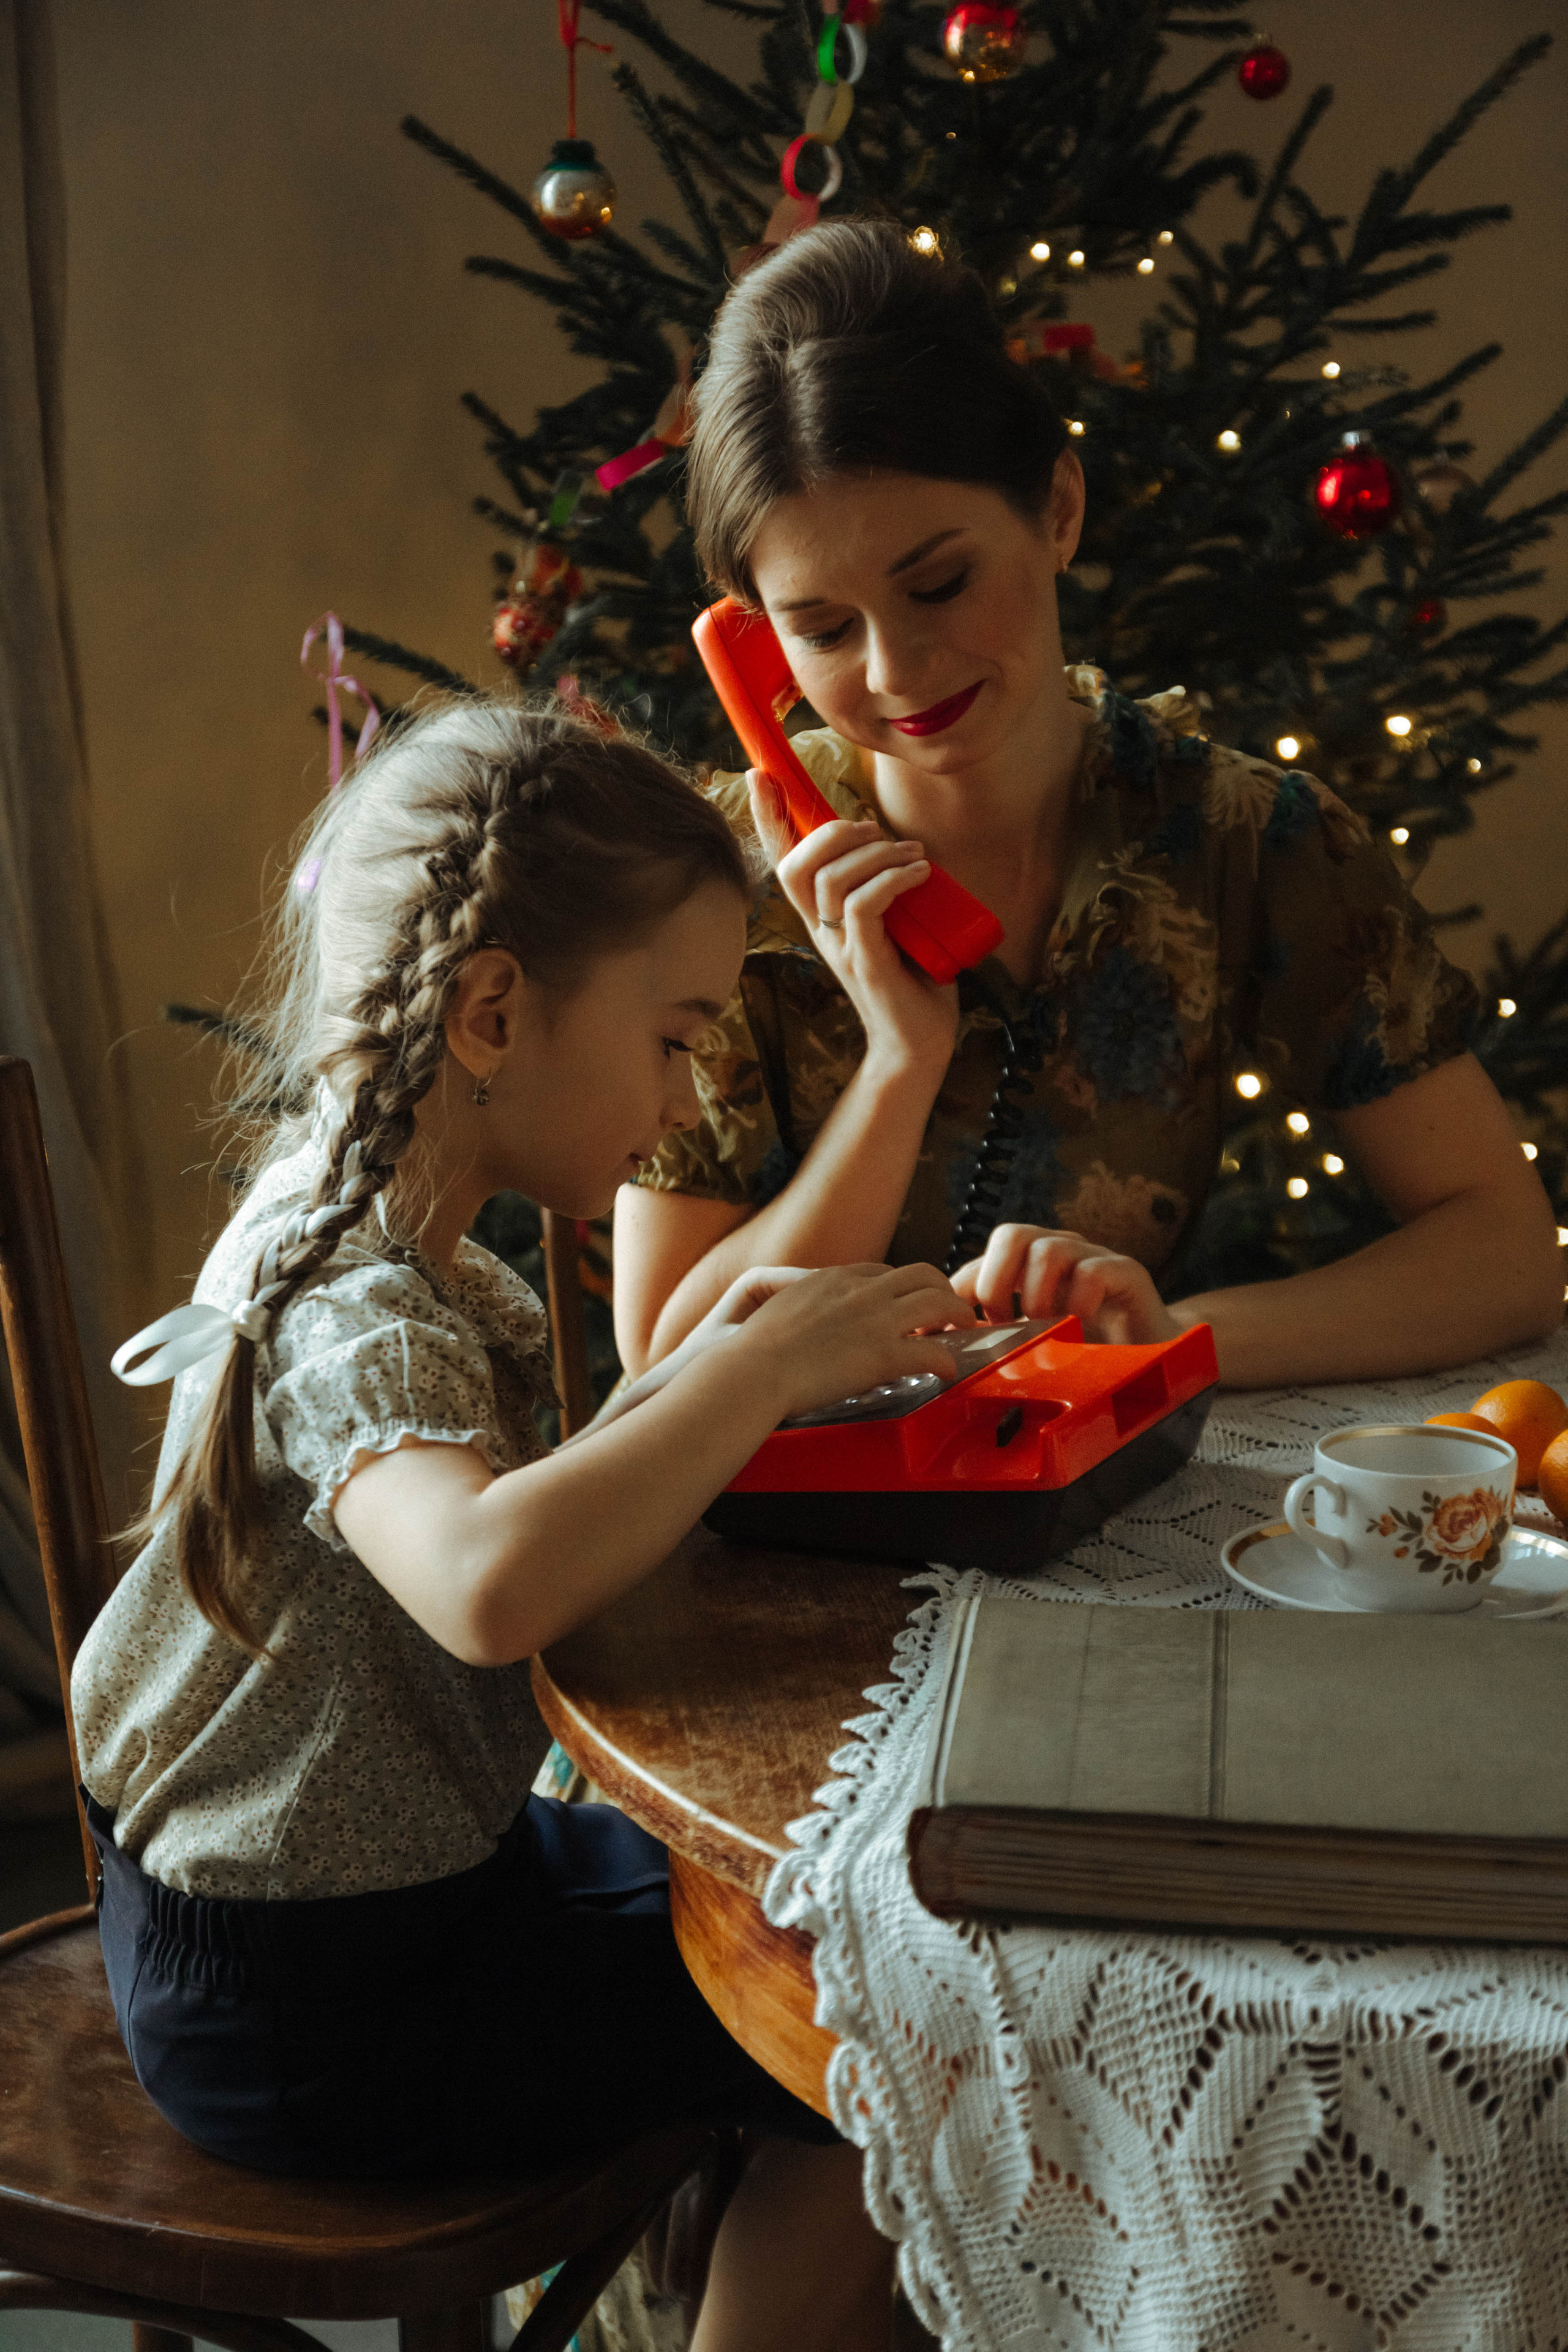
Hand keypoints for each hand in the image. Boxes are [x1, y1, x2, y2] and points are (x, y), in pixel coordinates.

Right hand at [733, 1260, 977, 1420]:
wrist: (753, 1371)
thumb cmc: (755, 1351)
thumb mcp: (781, 1309)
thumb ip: (805, 1307)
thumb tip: (812, 1322)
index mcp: (836, 1279)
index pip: (885, 1272)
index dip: (904, 1288)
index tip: (907, 1305)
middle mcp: (861, 1291)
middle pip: (923, 1275)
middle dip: (943, 1291)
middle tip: (949, 1313)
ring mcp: (875, 1320)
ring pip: (939, 1303)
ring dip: (958, 1316)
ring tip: (963, 1331)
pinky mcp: (883, 1354)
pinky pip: (933, 1353)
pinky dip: (947, 1362)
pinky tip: (946, 1372)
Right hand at [749, 770, 958, 1075]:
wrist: (919, 1042)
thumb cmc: (913, 978)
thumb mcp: (897, 921)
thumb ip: (886, 887)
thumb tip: (901, 844)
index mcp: (821, 915)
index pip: (783, 860)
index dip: (768, 817)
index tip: (762, 775)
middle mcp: (821, 929)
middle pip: (798, 864)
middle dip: (835, 832)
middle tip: (880, 832)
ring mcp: (840, 947)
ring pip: (832, 879)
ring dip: (877, 853)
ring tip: (915, 856)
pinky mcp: (865, 962)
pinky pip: (863, 905)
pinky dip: (892, 879)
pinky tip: (920, 873)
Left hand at [951, 1224, 1180, 1344]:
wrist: (1149, 1353)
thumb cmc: (1085, 1344)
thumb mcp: (1030, 1338)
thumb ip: (993, 1331)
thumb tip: (941, 1340)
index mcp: (1030, 1265)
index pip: (983, 1259)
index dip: (963, 1289)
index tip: (958, 1330)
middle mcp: (1059, 1252)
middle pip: (1011, 1234)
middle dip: (996, 1282)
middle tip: (1002, 1322)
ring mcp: (1093, 1258)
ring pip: (1048, 1248)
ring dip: (1036, 1294)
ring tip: (1042, 1327)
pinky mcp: (1127, 1273)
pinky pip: (1095, 1269)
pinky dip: (1080, 1297)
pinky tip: (1079, 1323)